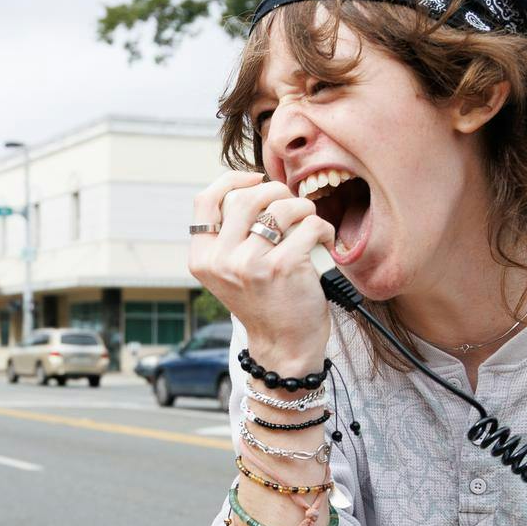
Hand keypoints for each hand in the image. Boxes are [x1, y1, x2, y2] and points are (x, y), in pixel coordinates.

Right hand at [187, 171, 335, 372]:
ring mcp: (250, 264)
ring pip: (281, 207)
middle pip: (245, 197)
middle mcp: (221, 261)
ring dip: (302, 208)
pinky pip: (310, 226)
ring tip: (309, 221)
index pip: (205, 201)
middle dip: (275, 190)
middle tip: (290, 203)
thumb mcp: (230, 273)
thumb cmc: (264, 303)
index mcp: (202, 259)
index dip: (231, 180)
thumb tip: (253, 188)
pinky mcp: (283, 267)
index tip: (255, 179)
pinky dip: (323, 229)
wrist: (283, 347)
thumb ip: (231, 236)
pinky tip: (324, 242)